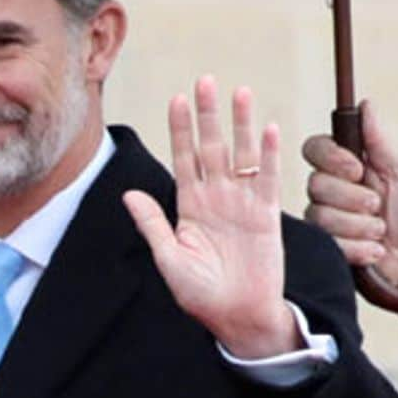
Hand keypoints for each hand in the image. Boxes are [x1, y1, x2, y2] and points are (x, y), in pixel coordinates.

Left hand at [126, 76, 297, 359]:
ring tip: (240, 92)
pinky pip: (266, 179)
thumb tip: (129, 194)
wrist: (236, 316)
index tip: (176, 99)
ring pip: (240, 155)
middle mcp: (215, 198)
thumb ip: (152, 225)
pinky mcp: (265, 216)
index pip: (183, 159)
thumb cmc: (200, 293)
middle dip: (207, 115)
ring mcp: (241, 204)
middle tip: (205, 80)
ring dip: (240, 125)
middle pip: (210, 147)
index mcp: (189, 206)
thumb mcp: (169, 259)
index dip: (180, 130)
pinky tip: (268, 129)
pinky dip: (267, 155)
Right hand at [301, 100, 397, 286]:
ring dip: (359, 226)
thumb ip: (379, 141)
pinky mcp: (323, 244)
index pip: (315, 148)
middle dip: (352, 199)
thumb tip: (366, 106)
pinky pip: (326, 242)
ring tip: (380, 231)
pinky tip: (375, 249)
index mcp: (347, 166)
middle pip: (315, 184)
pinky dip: (357, 247)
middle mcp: (330, 189)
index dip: (331, 159)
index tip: (357, 170)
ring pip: (320, 216)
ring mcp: (324, 216)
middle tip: (378, 205)